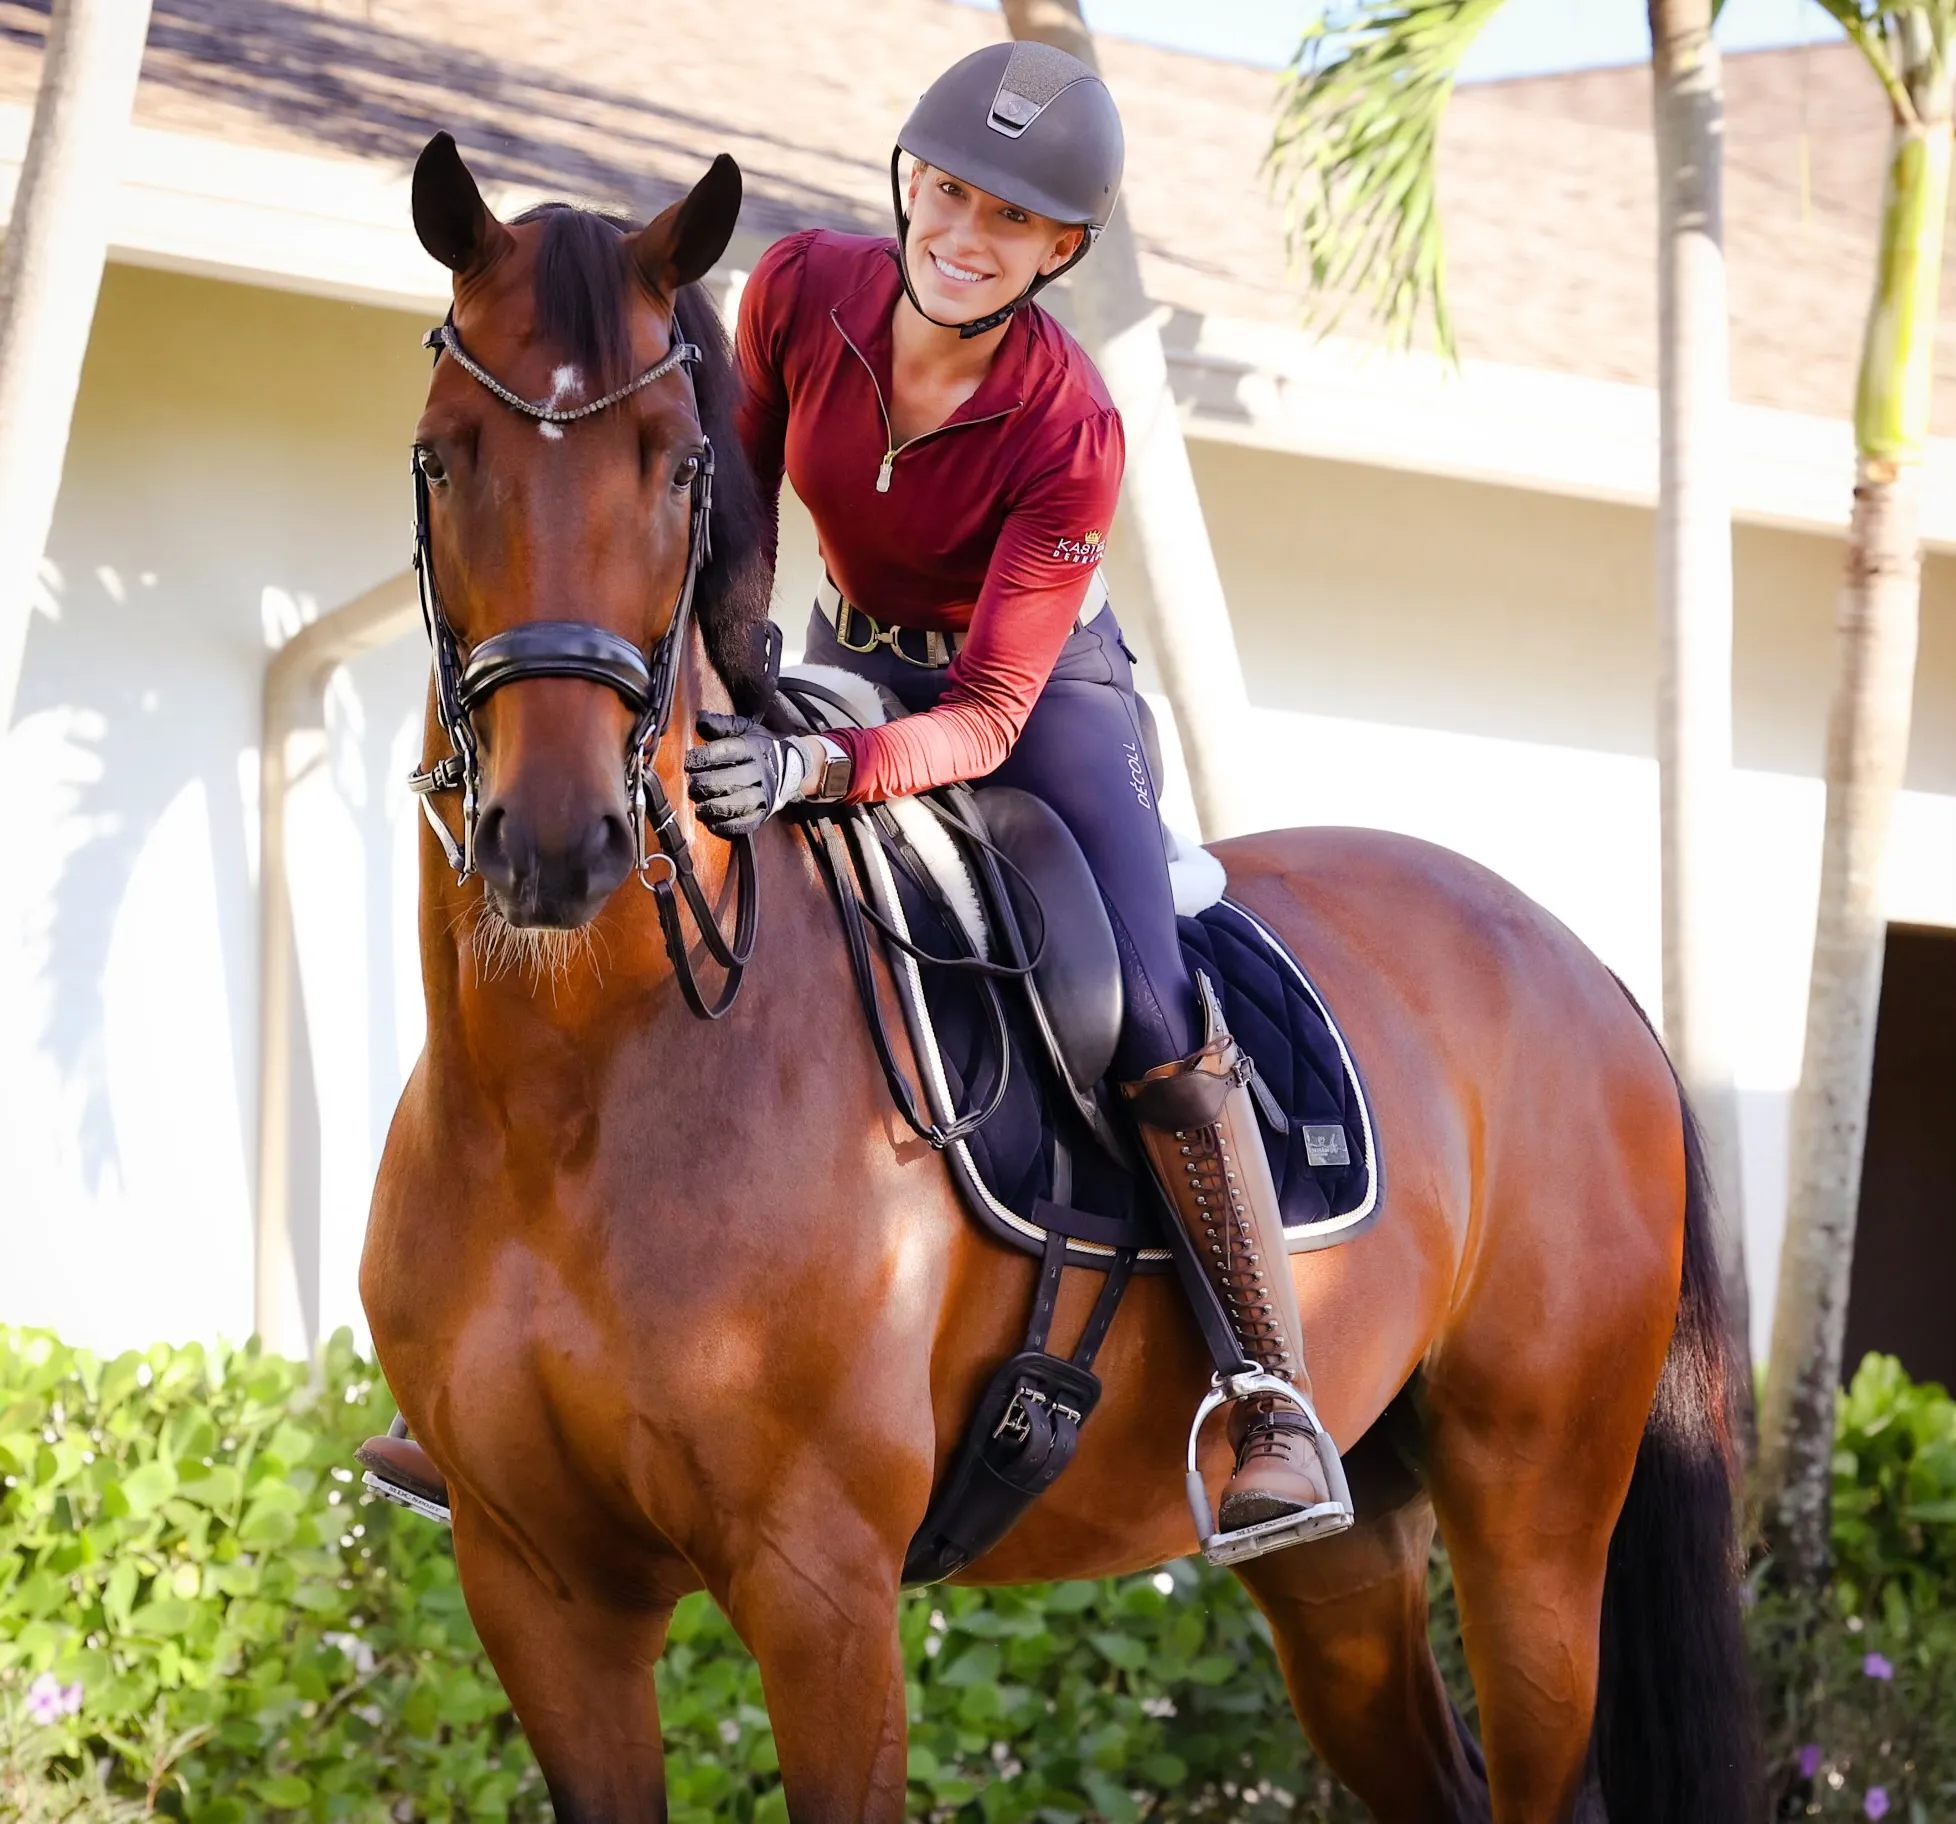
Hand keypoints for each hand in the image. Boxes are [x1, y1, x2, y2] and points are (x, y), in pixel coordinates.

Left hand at [683, 713, 807, 836]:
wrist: (794, 766)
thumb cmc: (761, 747)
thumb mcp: (746, 730)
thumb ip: (723, 725)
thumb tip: (700, 718)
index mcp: (754, 749)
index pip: (729, 751)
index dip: (707, 756)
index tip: (689, 761)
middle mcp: (761, 772)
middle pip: (735, 779)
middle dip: (710, 783)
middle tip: (692, 785)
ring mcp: (765, 794)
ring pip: (742, 802)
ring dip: (719, 807)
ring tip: (700, 808)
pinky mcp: (765, 812)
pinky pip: (749, 822)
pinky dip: (731, 826)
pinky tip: (714, 824)